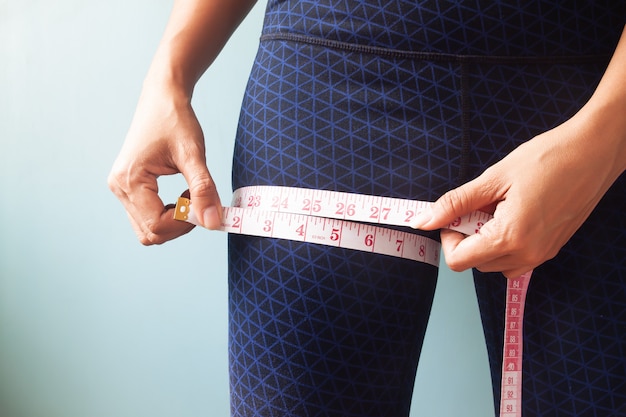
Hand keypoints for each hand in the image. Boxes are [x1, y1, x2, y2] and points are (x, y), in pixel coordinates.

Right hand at [108, 84, 221, 244]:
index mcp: (130, 180)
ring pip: (148, 229)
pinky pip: (147, 217)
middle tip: (199, 200)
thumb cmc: (175, 120)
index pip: (157, 225)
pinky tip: (183, 194)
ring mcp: (121, 189)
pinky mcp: (128, 187)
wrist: (162, 98)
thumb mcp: (194, 155)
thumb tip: (213, 223)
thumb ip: (203, 190)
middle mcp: (119, 188)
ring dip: (174, 221)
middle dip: (180, 225)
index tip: (203, 202)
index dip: (185, 222)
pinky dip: (168, 214)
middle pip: (150, 233)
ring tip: (190, 195)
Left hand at [412, 118, 623, 277]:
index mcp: (511, 238)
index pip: (459, 261)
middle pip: (476, 264)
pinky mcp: (552, 248)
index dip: (448, 238)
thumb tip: (424, 220)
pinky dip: (505, 242)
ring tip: (497, 208)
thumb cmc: (548, 158)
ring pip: (496, 264)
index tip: (454, 215)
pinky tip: (513, 212)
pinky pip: (517, 258)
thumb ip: (455, 203)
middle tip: (478, 206)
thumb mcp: (493, 178)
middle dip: (467, 238)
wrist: (595, 150)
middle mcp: (529, 254)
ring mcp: (543, 254)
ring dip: (486, 242)